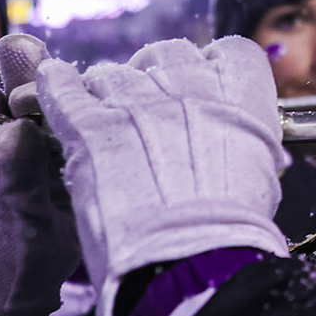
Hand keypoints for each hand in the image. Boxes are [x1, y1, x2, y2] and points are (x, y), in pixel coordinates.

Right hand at [0, 35, 81, 315]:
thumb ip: (17, 189)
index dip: (58, 96)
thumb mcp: (23, 241)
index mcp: (69, 175)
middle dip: (19, 73)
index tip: (42, 89)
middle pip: (27, 100)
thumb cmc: (6, 287)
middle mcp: (31, 159)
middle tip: (14, 53)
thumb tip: (15, 132)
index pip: (71, 120)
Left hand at [33, 37, 288, 315]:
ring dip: (108, 92)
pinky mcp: (88, 125)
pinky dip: (56, 87)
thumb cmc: (233, 236)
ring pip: (113, 72)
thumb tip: (236, 144)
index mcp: (242, 101)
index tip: (205, 89)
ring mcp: (137, 102)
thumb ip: (244, 144)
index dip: (215, 69)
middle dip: (158, 76)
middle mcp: (191, 88)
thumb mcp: (262, 181)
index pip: (232, 53)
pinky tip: (53, 87)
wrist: (191, 263)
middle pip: (168, 54)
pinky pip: (62, 87)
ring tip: (105, 122)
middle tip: (149, 111)